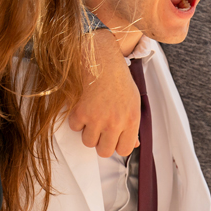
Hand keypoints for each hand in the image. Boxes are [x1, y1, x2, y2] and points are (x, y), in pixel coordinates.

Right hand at [68, 29, 140, 156]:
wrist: (102, 59)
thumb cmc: (118, 79)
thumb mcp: (133, 101)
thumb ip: (133, 125)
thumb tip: (135, 144)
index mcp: (131, 120)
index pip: (125, 150)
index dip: (118, 144)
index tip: (114, 138)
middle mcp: (115, 122)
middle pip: (104, 151)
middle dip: (101, 142)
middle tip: (101, 128)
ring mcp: (97, 119)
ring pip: (88, 142)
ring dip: (88, 131)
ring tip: (93, 115)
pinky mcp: (81, 112)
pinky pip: (75, 127)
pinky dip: (76, 119)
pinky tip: (84, 105)